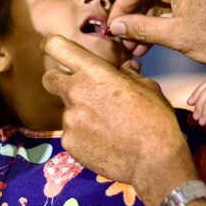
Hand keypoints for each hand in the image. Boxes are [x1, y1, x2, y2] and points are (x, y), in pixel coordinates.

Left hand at [41, 34, 196, 205]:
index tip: (50, 47)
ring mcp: (69, 120)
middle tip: (79, 89)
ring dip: (80, 113)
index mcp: (94, 73)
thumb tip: (127, 68)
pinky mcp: (69, 143)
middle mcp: (75, 93)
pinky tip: (103, 142)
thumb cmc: (154, 119)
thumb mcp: (148, 88)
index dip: (50, 44)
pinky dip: (84, 135)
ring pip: (67, 110)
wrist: (153, 161)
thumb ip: (129, 74)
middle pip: (50, 79)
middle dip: (59, 80)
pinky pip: (72, 133)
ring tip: (106, 126)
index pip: (57, 47)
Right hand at [108, 0, 205, 69]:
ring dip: (147, 15)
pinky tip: (153, 39)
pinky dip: (163, 16)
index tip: (113, 26)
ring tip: (136, 45)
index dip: (122, 6)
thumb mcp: (175, 37)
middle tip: (122, 31)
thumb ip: (142, 29)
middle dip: (132, 8)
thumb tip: (116, 27)